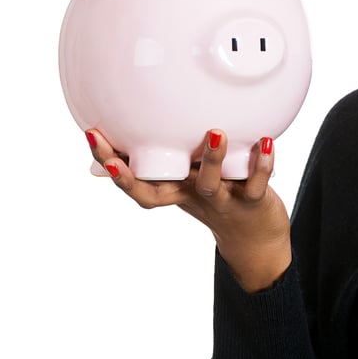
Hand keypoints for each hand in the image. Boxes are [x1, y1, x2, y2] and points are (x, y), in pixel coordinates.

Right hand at [86, 128, 291, 291]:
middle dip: (129, 173)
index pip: (134, 184)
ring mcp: (221, 202)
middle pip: (156, 191)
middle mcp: (191, 198)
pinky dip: (262, 164)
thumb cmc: (221, 200)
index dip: (112, 166)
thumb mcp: (194, 180)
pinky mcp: (252, 203)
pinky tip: (266, 141)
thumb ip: (180, 155)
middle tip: (110, 150)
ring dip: (210, 159)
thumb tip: (160, 115)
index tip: (91, 136)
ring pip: (209, 184)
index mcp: (175, 191)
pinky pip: (255, 184)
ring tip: (214, 132)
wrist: (256, 242)